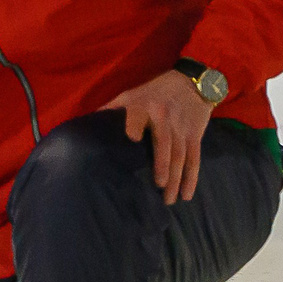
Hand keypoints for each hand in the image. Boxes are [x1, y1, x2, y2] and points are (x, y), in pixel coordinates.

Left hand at [101, 69, 213, 205]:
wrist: (192, 82)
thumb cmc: (155, 91)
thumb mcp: (131, 94)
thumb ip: (112, 109)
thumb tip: (88, 126)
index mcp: (144, 106)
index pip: (138, 116)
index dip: (135, 125)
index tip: (132, 139)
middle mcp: (164, 118)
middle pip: (164, 144)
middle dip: (162, 166)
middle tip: (157, 187)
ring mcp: (181, 128)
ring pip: (180, 156)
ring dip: (176, 179)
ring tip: (169, 199)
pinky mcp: (195, 136)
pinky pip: (194, 159)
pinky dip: (191, 177)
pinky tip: (187, 194)